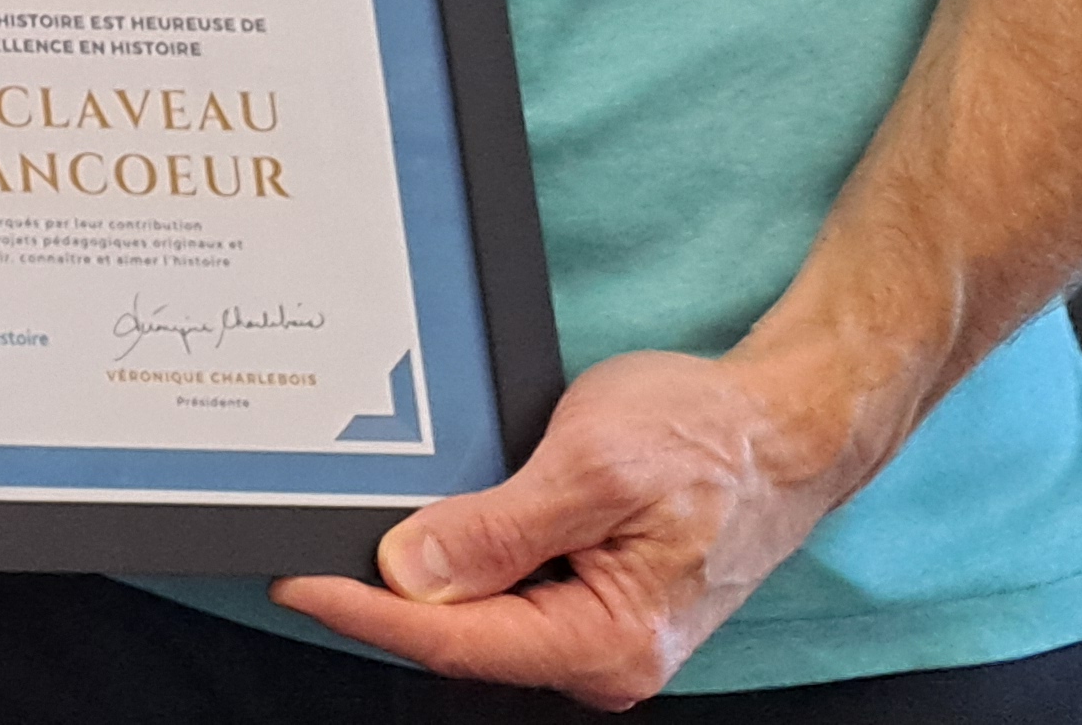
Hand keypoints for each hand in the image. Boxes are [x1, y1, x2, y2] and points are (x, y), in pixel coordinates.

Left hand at [270, 344, 873, 707]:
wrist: (788, 425)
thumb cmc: (709, 437)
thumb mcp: (596, 465)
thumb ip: (501, 528)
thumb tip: (409, 573)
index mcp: (607, 642)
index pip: (456, 642)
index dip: (366, 612)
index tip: (294, 579)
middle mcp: (602, 655)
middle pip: (461, 638)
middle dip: (379, 597)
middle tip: (296, 543)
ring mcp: (599, 631)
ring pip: (480, 615)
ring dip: (418, 577)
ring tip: (341, 530)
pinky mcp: (595, 597)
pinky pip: (508, 591)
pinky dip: (460, 560)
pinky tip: (420, 523)